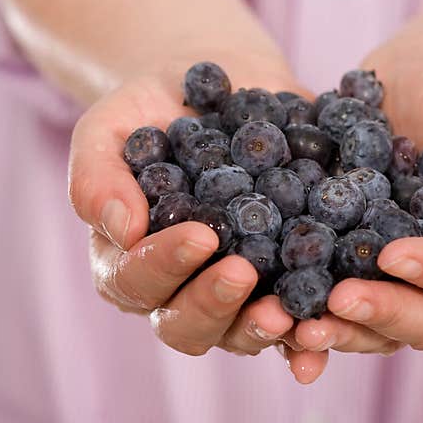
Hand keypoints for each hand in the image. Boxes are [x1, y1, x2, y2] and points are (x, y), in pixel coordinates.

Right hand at [68, 69, 316, 360]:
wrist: (221, 87)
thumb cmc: (151, 109)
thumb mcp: (110, 128)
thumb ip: (98, 178)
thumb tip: (124, 231)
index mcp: (128, 261)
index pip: (135, 280)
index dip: (164, 265)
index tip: (200, 235)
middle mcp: (179, 289)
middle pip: (186, 326)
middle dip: (214, 304)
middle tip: (243, 274)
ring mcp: (234, 293)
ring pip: (239, 333)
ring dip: (262, 329)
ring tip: (288, 314)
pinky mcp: (283, 282)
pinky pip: (295, 321)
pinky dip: (310, 335)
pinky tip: (324, 332)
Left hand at [291, 49, 422, 355]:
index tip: (392, 254)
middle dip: (387, 313)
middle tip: (338, 300)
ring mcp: (419, 286)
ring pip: (388, 328)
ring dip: (347, 332)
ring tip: (301, 325)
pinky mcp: (373, 273)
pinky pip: (349, 307)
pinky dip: (317, 314)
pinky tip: (281, 315)